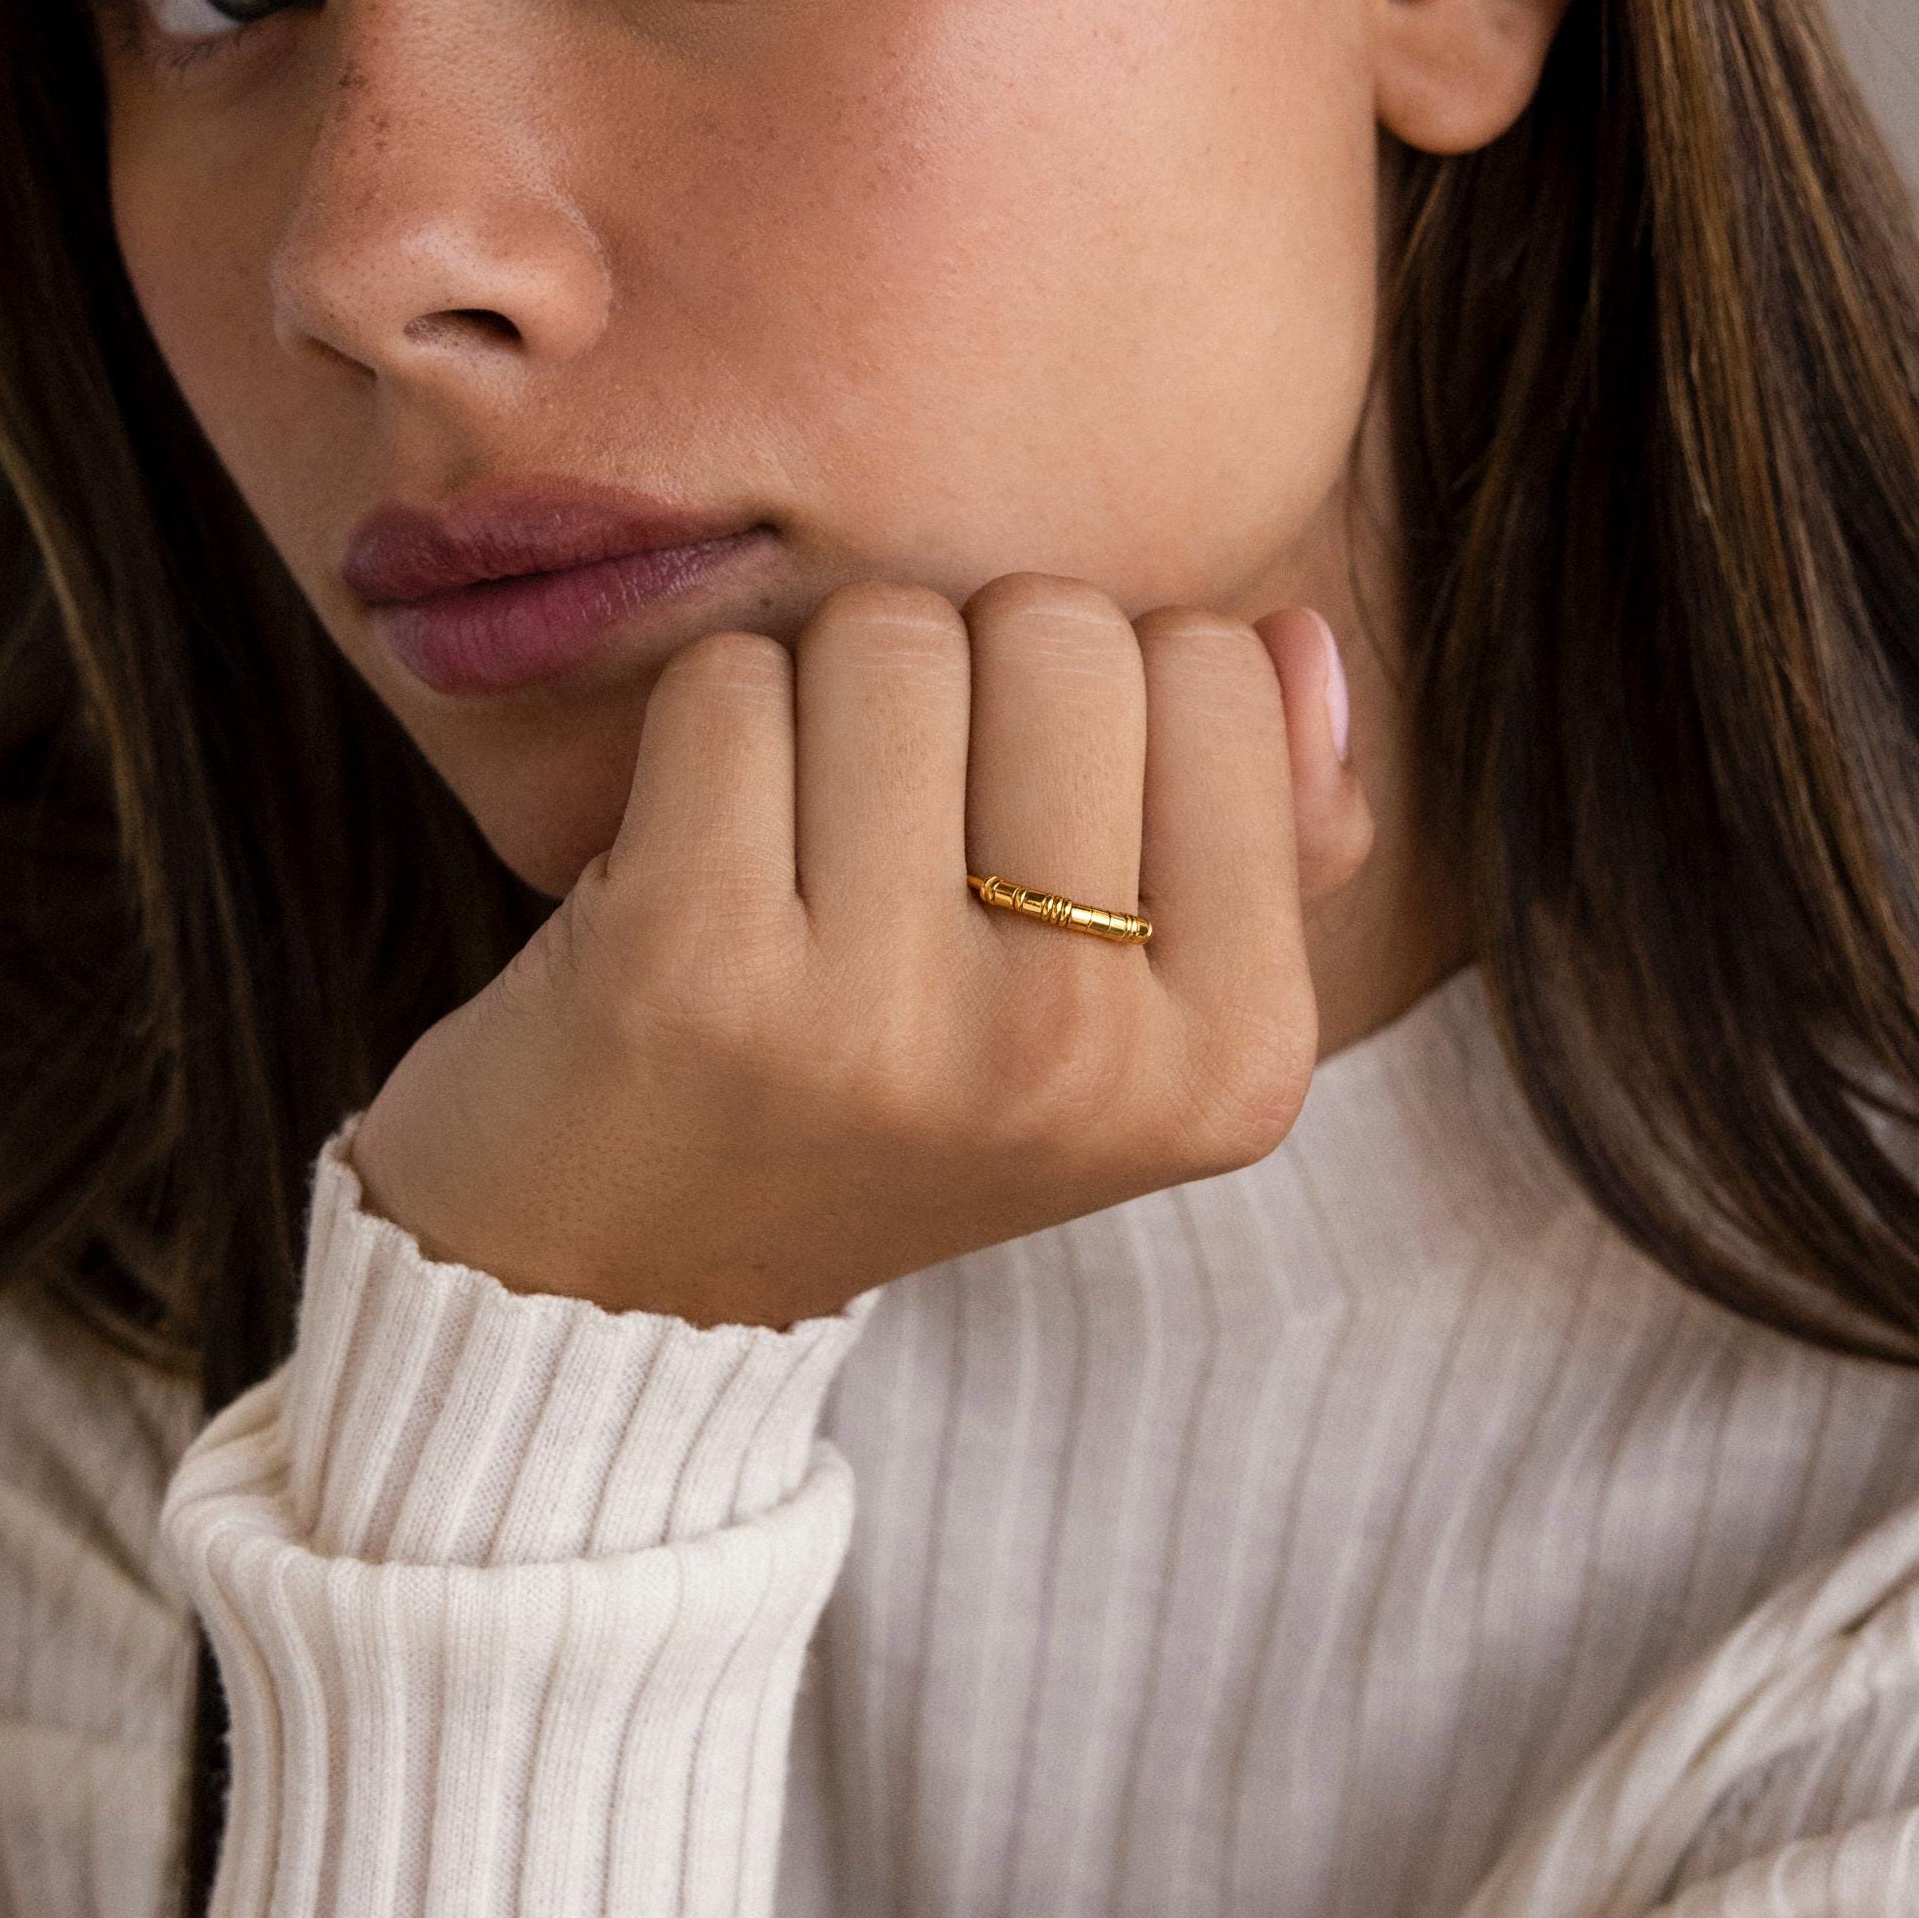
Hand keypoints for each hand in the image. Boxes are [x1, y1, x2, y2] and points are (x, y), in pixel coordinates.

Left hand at [346, 572, 1376, 1326]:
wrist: (621, 1288)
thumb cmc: (889, 1102)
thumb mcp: (1123, 1019)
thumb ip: (1258, 837)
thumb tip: (1297, 638)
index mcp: (1234, 1061)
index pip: (1212, 666)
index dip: (1100, 702)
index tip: (1030, 829)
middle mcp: (1080, 1053)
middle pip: (1058, 629)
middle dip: (967, 674)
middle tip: (900, 823)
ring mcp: (888, 1017)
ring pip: (889, 634)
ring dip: (824, 693)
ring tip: (799, 845)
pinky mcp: (697, 968)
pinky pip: (729, 682)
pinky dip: (699, 732)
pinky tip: (691, 857)